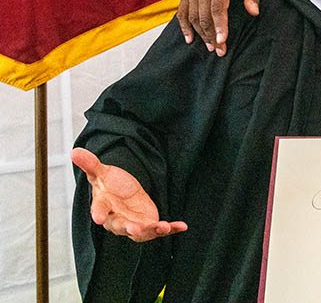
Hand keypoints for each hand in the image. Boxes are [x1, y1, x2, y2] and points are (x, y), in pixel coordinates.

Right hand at [71, 148, 186, 241]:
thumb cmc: (109, 185)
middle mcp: (117, 219)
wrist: (122, 194)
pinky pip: (159, 229)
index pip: (100, 210)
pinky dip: (171, 228)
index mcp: (104, 206)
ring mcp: (133, 224)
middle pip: (121, 226)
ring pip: (141, 232)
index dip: (99, 214)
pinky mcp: (148, 224)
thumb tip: (74, 151)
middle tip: (135, 228)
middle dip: (129, 228)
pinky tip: (182, 226)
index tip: (98, 218)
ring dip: (152, 230)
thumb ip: (90, 164)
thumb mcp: (101, 173)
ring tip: (163, 227)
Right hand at [177, 0, 259, 56]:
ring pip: (193, 16)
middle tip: (219, 51)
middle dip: (211, 35)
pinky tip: (190, 39)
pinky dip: (184, 26)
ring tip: (210, 47)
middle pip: (204, 16)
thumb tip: (254, 12)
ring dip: (200, 34)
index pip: (218, 9)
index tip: (222, 41)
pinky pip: (182, 12)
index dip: (219, 26)